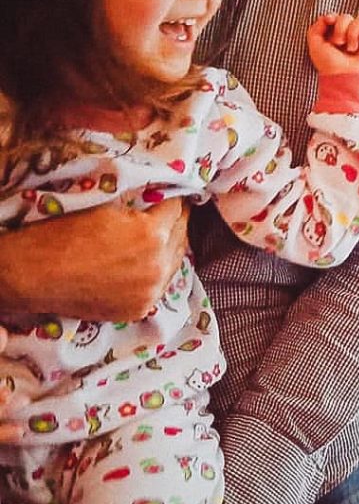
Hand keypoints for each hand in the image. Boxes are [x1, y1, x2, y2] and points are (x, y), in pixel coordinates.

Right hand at [0, 198, 188, 321]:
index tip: (170, 195)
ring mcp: (151, 291)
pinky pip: (160, 286)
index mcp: (152, 234)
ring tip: (161, 238)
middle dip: (176, 222)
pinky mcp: (140, 309)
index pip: (177, 209)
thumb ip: (140, 209)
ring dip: (170, 248)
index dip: (173, 199)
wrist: (33, 276)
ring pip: (174, 263)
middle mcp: (158, 265)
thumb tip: (160, 202)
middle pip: (181, 236)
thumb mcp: (107, 210)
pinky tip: (147, 264)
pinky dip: (157, 273)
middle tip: (169, 213)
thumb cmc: (62, 235)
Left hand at [306, 14, 358, 82]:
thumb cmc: (330, 66)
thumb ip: (316, 27)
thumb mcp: (315, 45)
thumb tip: (328, 16)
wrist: (345, 78)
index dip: (333, 17)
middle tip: (339, 43)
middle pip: (347, 17)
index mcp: (336, 38)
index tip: (329, 21)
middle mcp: (350, 38)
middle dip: (341, 27)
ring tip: (352, 48)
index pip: (336, 18)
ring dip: (353, 33)